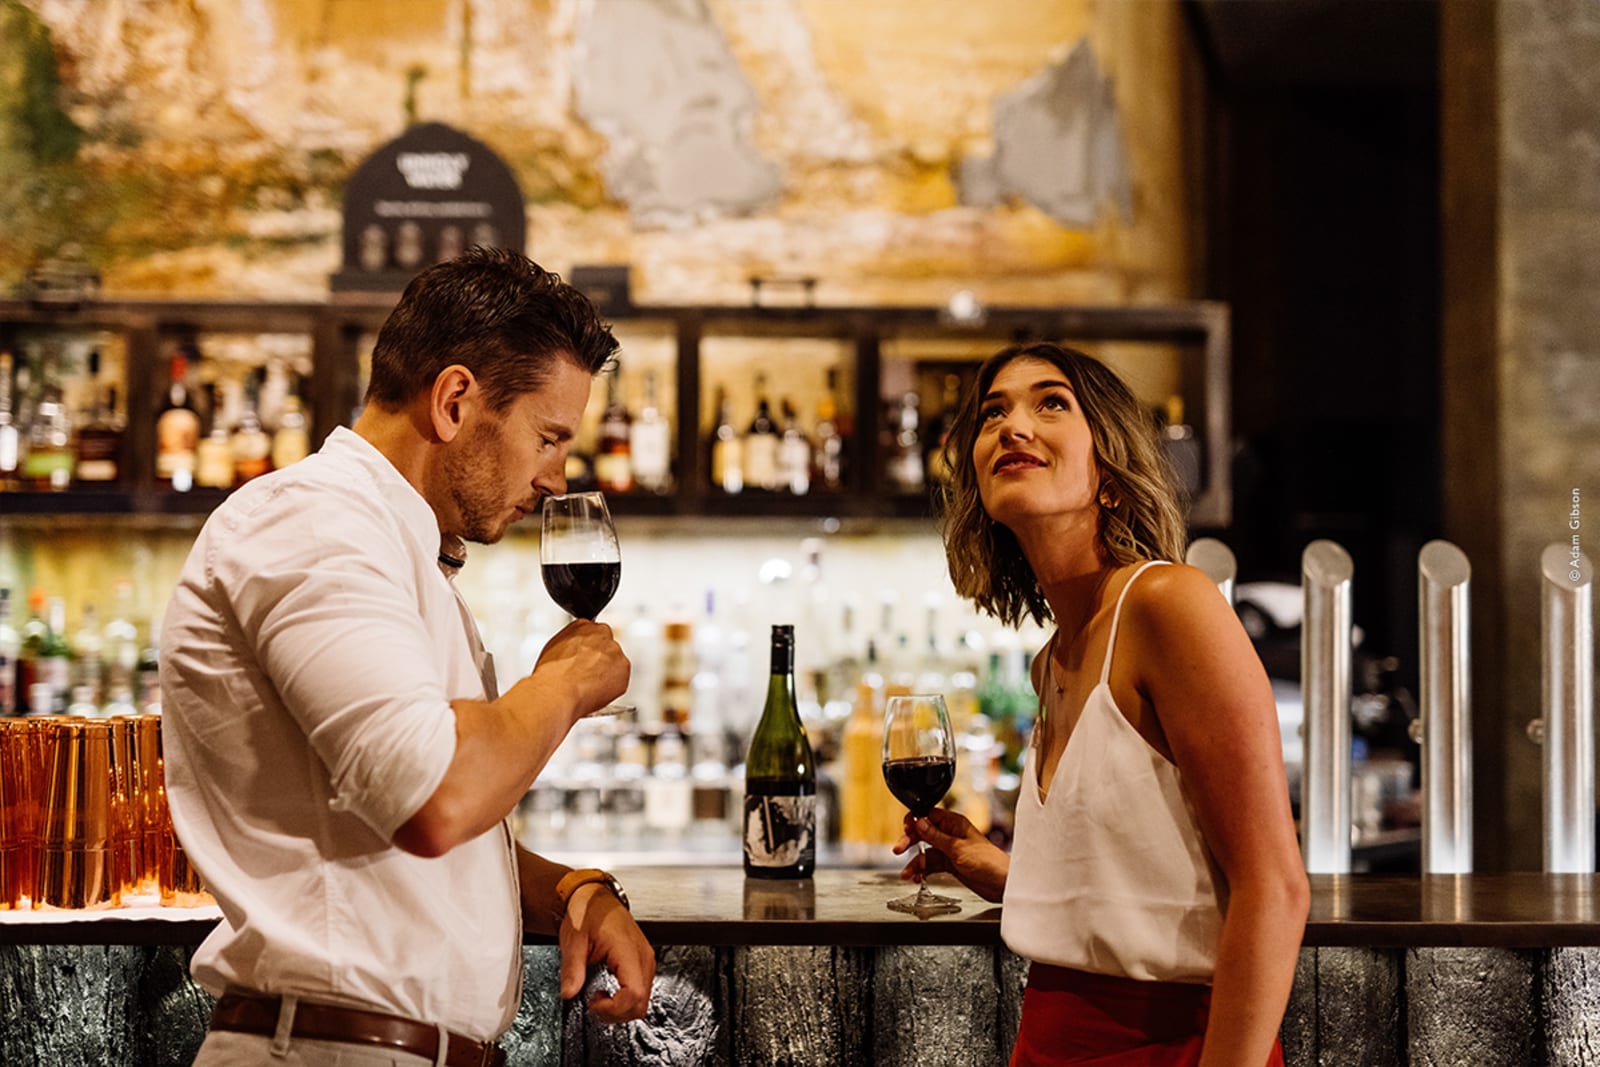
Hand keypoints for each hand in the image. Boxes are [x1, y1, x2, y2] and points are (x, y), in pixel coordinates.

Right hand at [532, 620, 629, 720]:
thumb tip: (574, 650)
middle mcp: (602, 633)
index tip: (584, 660)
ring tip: (589, 685)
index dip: (588, 651)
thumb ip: (570, 643)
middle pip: (607, 646)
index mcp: (583, 625)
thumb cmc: (551, 674)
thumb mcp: (553, 648)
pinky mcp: (624, 668)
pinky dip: (613, 686)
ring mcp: (615, 650)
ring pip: (615, 662)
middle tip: (588, 675)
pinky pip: (621, 678)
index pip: (593, 634)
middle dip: (600, 659)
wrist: (558, 690)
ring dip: (607, 672)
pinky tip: (596, 691)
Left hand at [558, 883, 655, 1022]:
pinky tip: (607, 991)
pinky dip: (624, 998)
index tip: (593, 1003)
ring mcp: (645, 960)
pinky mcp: (641, 962)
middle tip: (593, 1004)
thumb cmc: (588, 911)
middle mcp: (643, 957)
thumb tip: (569, 992)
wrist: (595, 896)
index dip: (613, 1008)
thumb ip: (572, 968)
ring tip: (598, 996)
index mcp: (629, 951)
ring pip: (642, 1000)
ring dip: (620, 1007)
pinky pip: (639, 990)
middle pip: (641, 1003)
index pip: (634, 994)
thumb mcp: (574, 940)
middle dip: (616, 1013)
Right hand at [894, 807, 1009, 902]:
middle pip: (923, 834)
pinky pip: (932, 866)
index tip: (905, 829)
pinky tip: (916, 877)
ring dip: (914, 862)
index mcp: (954, 824)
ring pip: (925, 853)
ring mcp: (950, 850)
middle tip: (898, 849)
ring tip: (907, 873)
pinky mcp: (951, 865)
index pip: (928, 816)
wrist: (1002, 884)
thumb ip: (936, 836)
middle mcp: (951, 835)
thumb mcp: (958, 848)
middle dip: (910, 842)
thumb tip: (919, 822)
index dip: (915, 821)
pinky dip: (922, 871)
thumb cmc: (989, 862)